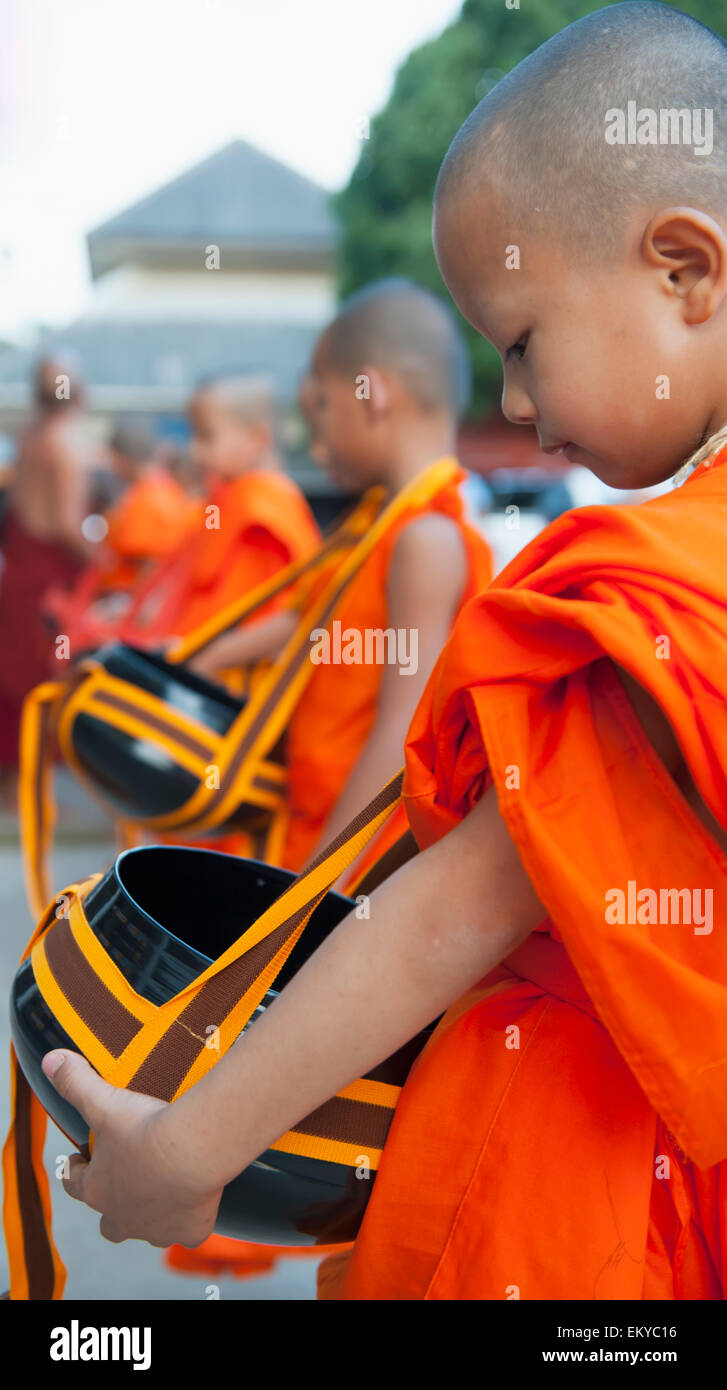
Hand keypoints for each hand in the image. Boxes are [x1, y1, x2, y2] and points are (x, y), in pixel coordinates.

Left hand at [42, 1050, 224, 1247]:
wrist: (194, 1150)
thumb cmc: (147, 1130)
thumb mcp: (105, 1102)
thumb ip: (76, 1082)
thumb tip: (52, 1062)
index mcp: (98, 1189)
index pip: (76, 1184)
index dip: (76, 1169)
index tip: (81, 1157)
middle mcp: (123, 1217)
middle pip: (109, 1224)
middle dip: (112, 1205)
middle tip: (125, 1180)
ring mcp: (157, 1228)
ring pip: (147, 1230)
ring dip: (152, 1214)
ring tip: (164, 1187)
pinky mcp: (190, 1229)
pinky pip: (188, 1231)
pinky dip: (192, 1220)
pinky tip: (199, 1201)